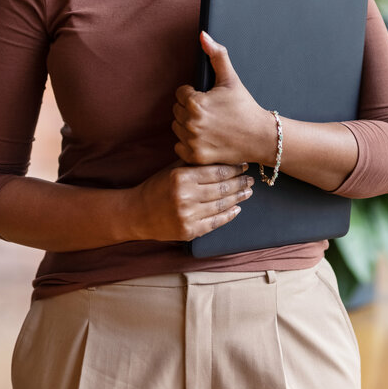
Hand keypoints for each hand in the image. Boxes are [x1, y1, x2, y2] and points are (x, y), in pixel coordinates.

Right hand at [131, 162, 254, 241]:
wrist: (136, 213)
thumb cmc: (156, 187)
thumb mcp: (172, 170)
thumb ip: (194, 164)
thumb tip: (223, 157)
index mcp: (181, 177)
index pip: (216, 172)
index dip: (233, 169)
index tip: (244, 165)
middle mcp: (185, 197)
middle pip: (222, 189)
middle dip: (240, 183)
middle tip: (250, 179)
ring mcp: (188, 216)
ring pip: (221, 205)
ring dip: (238, 198)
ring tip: (248, 192)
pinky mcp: (189, 232)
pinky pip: (215, 223)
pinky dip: (228, 215)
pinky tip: (236, 208)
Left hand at [172, 32, 273, 166]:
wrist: (260, 137)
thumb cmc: (245, 107)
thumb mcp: (231, 79)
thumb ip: (216, 55)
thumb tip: (203, 35)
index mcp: (195, 102)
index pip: (180, 93)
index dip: (195, 94)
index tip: (210, 100)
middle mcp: (191, 122)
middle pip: (177, 110)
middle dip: (190, 109)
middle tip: (211, 113)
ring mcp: (192, 141)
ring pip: (177, 128)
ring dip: (188, 126)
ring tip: (208, 125)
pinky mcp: (194, 157)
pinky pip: (179, 147)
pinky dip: (188, 144)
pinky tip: (205, 139)